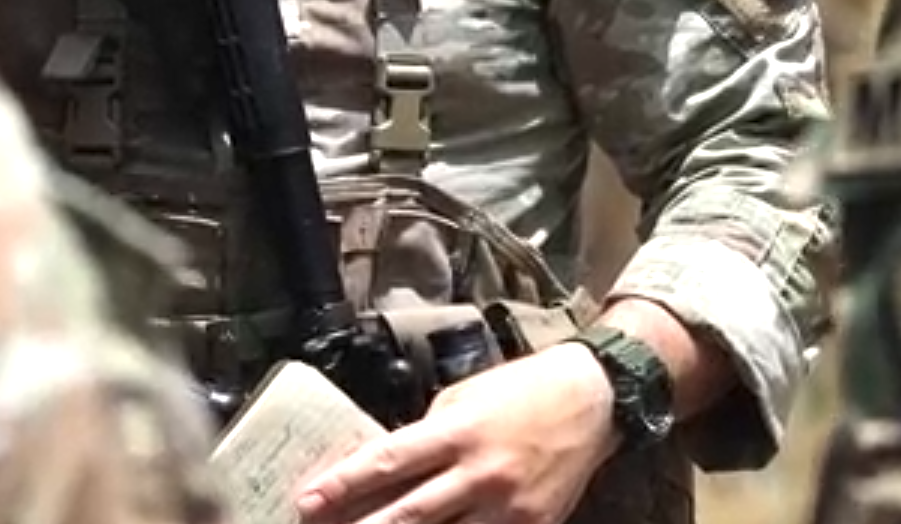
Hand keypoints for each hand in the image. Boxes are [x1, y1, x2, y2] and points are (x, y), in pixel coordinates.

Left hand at [294, 342, 617, 523]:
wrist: (593, 398)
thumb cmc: (520, 389)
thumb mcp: (463, 397)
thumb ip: (428, 434)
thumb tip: (387, 467)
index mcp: (457, 430)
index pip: (388, 460)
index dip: (344, 485)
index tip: (307, 502)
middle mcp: (481, 472)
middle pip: (409, 513)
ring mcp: (509, 507)